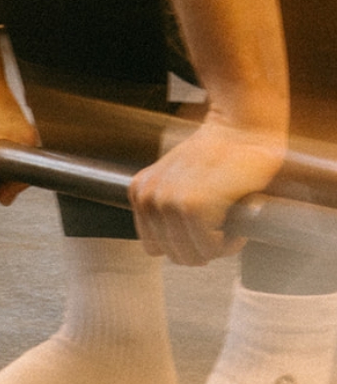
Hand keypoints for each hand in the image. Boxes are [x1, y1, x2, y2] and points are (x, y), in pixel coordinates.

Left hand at [129, 117, 285, 264]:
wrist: (243, 129)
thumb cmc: (221, 155)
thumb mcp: (177, 177)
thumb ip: (164, 205)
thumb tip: (169, 244)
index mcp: (140, 192)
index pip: (155, 246)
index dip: (184, 241)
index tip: (205, 223)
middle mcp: (149, 197)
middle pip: (174, 254)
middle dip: (201, 246)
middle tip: (221, 221)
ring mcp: (168, 202)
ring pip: (192, 255)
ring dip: (216, 245)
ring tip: (228, 218)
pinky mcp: (192, 206)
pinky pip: (209, 249)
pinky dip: (226, 243)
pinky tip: (233, 217)